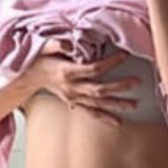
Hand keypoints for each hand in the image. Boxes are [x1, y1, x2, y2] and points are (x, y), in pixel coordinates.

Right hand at [23, 40, 138, 124]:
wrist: (31, 76)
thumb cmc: (41, 59)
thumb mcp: (45, 47)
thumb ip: (57, 45)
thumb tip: (69, 45)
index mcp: (67, 72)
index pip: (92, 69)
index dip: (109, 63)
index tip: (124, 56)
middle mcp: (71, 88)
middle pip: (99, 90)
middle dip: (119, 87)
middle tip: (137, 82)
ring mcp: (73, 98)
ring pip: (98, 104)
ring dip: (116, 105)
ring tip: (134, 105)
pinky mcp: (74, 103)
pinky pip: (91, 113)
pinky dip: (105, 118)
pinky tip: (118, 122)